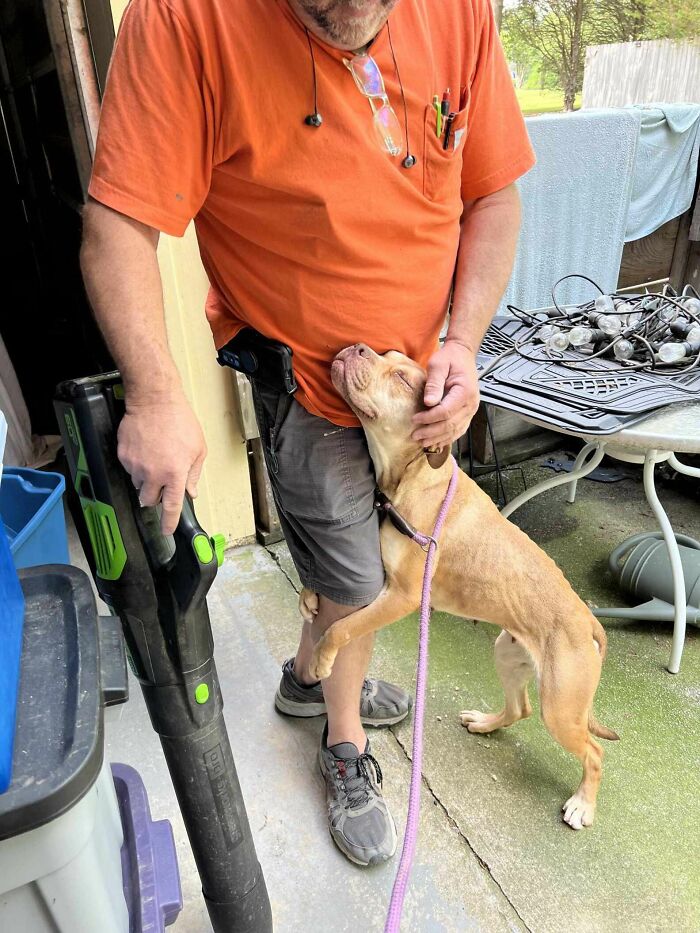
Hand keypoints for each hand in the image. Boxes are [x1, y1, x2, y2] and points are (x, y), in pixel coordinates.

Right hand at [117, 391, 206, 533]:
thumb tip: (190, 492)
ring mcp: (136, 465)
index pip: (170, 507)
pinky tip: (145, 449)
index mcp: (175, 474)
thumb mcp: (198, 449)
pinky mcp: (123, 456)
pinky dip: (136, 464)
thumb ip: (193, 474)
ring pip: (138, 484)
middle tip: (161, 480)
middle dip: (154, 496)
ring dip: (146, 478)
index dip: (168, 522)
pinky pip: (129, 468)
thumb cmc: (180, 421)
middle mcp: (154, 473)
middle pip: (148, 499)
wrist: (154, 401)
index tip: (166, 531)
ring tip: (154, 457)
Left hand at [412, 339, 479, 449]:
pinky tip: (436, 442)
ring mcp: (471, 410)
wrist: (463, 356)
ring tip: (423, 442)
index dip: (429, 418)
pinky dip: (448, 437)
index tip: (415, 419)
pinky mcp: (468, 413)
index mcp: (465, 392)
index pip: (446, 412)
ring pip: (455, 430)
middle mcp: (471, 404)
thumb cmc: (450, 358)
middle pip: (451, 424)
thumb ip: (434, 383)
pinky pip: (459, 429)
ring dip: (438, 438)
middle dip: (431, 432)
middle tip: (415, 435)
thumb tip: (429, 402)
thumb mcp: (438, 365)